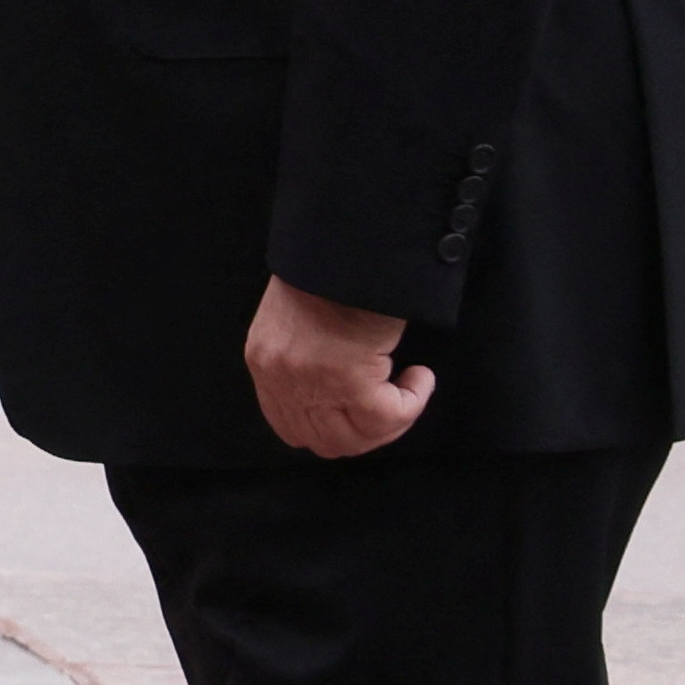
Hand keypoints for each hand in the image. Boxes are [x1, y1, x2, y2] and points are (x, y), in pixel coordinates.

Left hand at [244, 277, 434, 459]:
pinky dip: (412, 402)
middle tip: (393, 405)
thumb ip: (306, 355)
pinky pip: (388, 418)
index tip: (361, 410)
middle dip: (366, 432)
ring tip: (408, 386)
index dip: (332, 428)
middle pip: (324, 441)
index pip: (290, 426)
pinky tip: (419, 376)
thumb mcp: (300, 317)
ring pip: (355, 440)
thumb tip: (338, 388)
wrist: (349, 243)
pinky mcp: (348, 381)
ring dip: (391, 420)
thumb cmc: (334, 269)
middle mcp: (280, 378)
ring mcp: (312, 383)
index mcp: (265, 359)